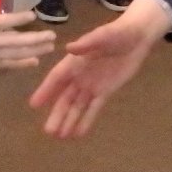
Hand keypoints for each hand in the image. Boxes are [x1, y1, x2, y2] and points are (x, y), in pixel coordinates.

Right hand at [0, 0, 55, 85]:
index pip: (5, 21)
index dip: (20, 18)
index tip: (34, 15)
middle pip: (17, 40)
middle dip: (36, 38)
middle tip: (53, 36)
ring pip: (16, 53)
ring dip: (34, 50)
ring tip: (49, 47)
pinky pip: (8, 64)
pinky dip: (22, 64)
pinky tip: (34, 62)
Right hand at [29, 0, 171, 137]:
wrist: (137, 37)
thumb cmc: (117, 33)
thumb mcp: (102, 36)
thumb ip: (86, 44)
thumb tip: (68, 48)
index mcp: (75, 61)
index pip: (57, 77)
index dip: (46, 90)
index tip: (34, 104)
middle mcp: (79, 75)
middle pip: (65, 97)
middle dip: (57, 113)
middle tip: (48, 131)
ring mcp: (92, 85)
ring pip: (77, 105)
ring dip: (69, 120)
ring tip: (60, 137)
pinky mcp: (105, 91)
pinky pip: (94, 108)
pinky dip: (86, 120)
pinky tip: (79, 133)